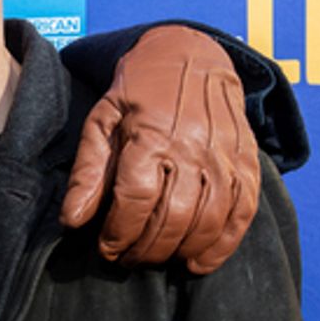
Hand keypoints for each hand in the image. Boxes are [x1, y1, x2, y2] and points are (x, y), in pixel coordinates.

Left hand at [60, 25, 259, 273]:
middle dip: (145, 250)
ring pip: (207, 221)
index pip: (136, 199)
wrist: (191, 57)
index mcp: (150, 135)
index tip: (106, 248)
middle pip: (172, 217)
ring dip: (179, 252)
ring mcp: (225, 157)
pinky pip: (242, 214)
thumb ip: (87, 172)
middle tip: (127, 260)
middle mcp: (192, 147)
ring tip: (156, 260)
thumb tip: (72, 221)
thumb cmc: (138, 94)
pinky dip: (222, 246)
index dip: (119, 233)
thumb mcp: (101, 121)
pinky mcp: (247, 164)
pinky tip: (198, 263)